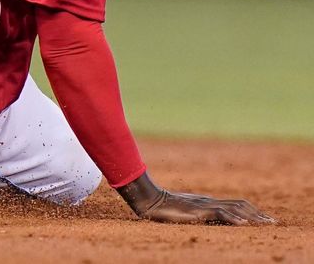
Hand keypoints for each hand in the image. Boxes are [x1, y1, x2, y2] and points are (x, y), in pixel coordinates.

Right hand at [118, 172, 273, 225]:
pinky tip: (244, 224)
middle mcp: (210, 201)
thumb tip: (210, 219)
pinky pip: (220, 213)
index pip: (236, 203)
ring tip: (266, 224)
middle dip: (259, 214)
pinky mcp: (198, 210)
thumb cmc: (163, 206)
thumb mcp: (184, 210)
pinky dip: (233, 218)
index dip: (252, 210)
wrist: (150, 200)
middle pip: (241, 205)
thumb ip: (197, 212)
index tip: (265, 218)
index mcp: (208, 201)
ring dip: (252, 217)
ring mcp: (205, 205)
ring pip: (235, 208)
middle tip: (274, 222)